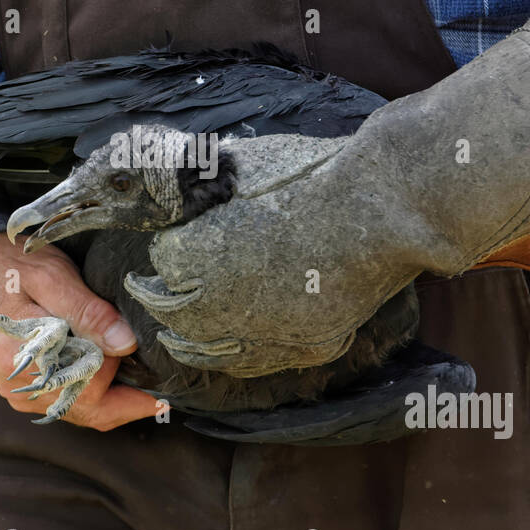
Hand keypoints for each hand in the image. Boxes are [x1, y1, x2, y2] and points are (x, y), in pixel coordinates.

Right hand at [0, 233, 159, 429]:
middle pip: (89, 410)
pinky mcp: (24, 389)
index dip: (118, 369)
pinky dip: (96, 396)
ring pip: (82, 412)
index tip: (138, 347)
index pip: (88, 386)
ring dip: (114, 400)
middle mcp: (20, 385)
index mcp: (23, 359)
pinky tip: (116, 377)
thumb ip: (87, 310)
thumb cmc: (11, 265)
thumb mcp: (52, 276)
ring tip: (147, 382)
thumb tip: (125, 342)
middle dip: (128, 399)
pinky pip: (68, 404)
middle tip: (162, 383)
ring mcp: (21, 391)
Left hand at [124, 129, 425, 374]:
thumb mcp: (244, 166)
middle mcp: (221, 303)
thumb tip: (181, 181)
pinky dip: (233, 357)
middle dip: (156, 301)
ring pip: (208, 350)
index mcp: (196, 256)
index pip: (161, 261)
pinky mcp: (305, 345)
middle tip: (148, 291)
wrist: (382, 206)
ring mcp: (266, 332)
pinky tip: (228, 350)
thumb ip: (206, 183)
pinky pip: (256, 363)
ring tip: (174, 336)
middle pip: (172, 313)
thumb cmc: (313, 176)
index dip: (161, 252)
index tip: (160, 247)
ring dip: (185, 341)